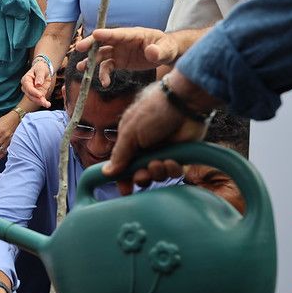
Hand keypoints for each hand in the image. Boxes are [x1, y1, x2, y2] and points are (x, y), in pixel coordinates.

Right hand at [20, 60, 53, 107]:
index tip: (40, 95)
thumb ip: (40, 76)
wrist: (43, 71)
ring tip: (47, 104)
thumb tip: (38, 84)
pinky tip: (48, 104)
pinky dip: (43, 102)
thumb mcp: (41, 70)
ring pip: (34, 99)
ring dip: (40, 102)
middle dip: (37, 99)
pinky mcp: (36, 95)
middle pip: (30, 95)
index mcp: (25, 80)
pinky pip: (39, 100)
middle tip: (44, 102)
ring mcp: (31, 92)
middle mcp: (26, 87)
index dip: (34, 92)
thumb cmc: (41, 68)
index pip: (28, 87)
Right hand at [74, 27, 178, 85]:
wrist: (165, 54)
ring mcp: (119, 51)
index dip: (106, 34)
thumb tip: (151, 52)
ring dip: (91, 61)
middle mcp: (123, 42)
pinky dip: (103, 75)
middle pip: (104, 41)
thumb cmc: (167, 47)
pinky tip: (104, 84)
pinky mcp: (119, 61)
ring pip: (101, 55)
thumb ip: (158, 51)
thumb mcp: (166, 49)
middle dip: (91, 44)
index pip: (118, 33)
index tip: (94, 34)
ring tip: (80, 68)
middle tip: (78, 48)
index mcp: (133, 35)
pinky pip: (107, 67)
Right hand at [104, 76, 211, 194]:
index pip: (123, 166)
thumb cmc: (154, 111)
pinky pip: (174, 172)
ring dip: (157, 172)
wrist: (185, 102)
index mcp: (130, 142)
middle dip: (141, 178)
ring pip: (157, 175)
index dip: (123, 179)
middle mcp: (146, 149)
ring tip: (159, 162)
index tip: (125, 190)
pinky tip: (172, 160)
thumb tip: (106, 172)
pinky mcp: (181, 155)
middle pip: (140, 174)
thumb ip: (119, 155)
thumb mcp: (130, 132)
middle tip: (143, 174)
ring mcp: (164, 152)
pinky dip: (172, 169)